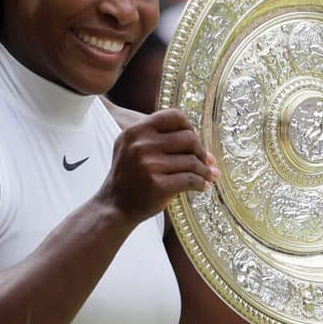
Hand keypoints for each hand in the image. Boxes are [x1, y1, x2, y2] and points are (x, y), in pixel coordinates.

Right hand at [96, 109, 218, 224]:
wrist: (114, 207)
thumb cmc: (130, 177)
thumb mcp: (133, 149)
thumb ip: (162, 141)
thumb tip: (207, 151)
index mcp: (136, 131)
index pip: (174, 116)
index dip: (189, 127)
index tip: (193, 141)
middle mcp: (141, 145)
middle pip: (188, 138)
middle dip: (201, 151)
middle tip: (205, 161)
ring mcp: (149, 165)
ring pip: (192, 161)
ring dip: (204, 170)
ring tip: (207, 175)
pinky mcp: (158, 185)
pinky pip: (190, 179)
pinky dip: (201, 183)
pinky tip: (202, 186)